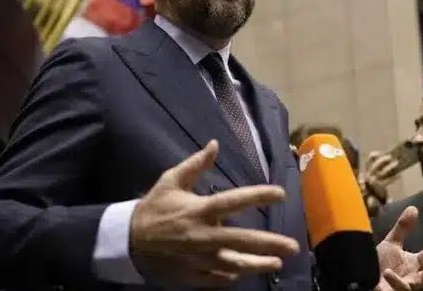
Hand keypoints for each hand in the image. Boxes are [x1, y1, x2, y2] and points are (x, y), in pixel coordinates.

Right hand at [129, 140, 300, 286]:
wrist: (129, 241)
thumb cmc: (153, 208)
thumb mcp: (171, 181)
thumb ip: (195, 165)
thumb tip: (214, 144)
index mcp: (199, 210)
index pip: (234, 201)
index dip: (259, 196)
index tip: (280, 193)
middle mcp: (203, 236)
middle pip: (243, 240)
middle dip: (270, 244)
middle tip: (293, 247)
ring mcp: (200, 259)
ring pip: (236, 264)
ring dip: (258, 265)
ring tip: (276, 263)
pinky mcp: (194, 275)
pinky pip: (219, 277)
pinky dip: (234, 274)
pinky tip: (245, 271)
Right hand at [364, 150, 401, 190]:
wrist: (380, 196)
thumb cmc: (381, 182)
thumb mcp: (380, 174)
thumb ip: (382, 166)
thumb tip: (391, 157)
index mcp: (368, 170)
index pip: (368, 161)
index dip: (373, 156)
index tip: (380, 153)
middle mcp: (369, 176)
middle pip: (374, 166)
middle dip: (382, 160)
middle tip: (390, 156)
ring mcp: (374, 182)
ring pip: (381, 172)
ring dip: (389, 167)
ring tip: (397, 163)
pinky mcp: (380, 187)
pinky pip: (387, 180)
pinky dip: (394, 177)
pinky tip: (399, 174)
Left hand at [374, 207, 422, 290]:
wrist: (367, 276)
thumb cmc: (383, 262)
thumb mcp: (392, 243)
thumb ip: (403, 228)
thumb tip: (413, 208)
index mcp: (413, 264)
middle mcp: (411, 276)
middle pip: (422, 278)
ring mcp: (402, 286)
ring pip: (408, 288)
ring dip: (405, 283)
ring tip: (392, 273)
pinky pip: (395, 289)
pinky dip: (392, 282)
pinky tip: (387, 274)